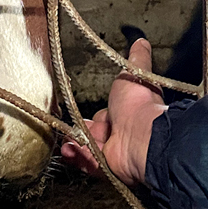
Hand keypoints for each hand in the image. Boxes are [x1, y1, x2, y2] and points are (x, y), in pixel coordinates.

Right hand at [60, 38, 167, 185]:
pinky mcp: (106, 167)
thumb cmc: (140, 104)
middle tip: (69, 128)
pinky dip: (77, 156)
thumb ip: (136, 58)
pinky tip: (69, 150)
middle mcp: (121, 134)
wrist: (143, 135)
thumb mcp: (133, 73)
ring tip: (65, 140)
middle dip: (81, 131)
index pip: (105, 116)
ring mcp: (114, 152)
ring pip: (88, 149)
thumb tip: (141, 41)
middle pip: (93, 134)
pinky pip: (88, 163)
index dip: (97, 115)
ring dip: (75, 144)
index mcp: (127, 114)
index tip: (88, 114)